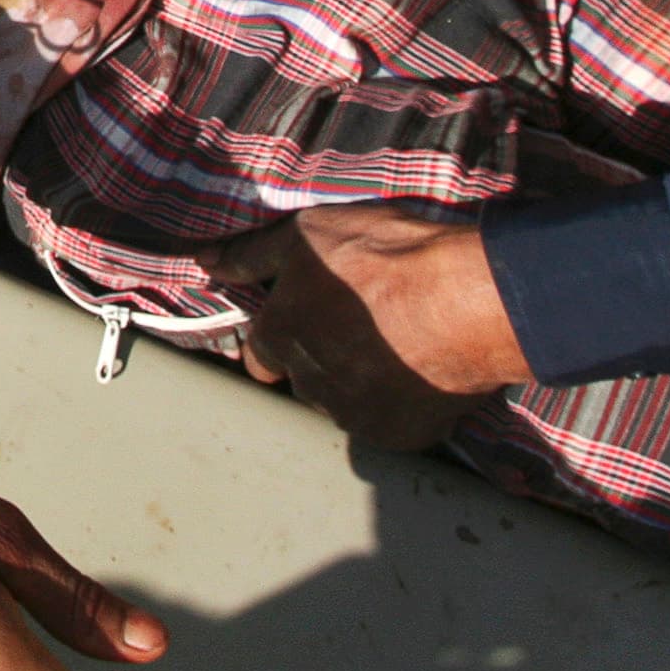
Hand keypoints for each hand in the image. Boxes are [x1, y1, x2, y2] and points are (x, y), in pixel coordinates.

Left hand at [201, 206, 533, 450]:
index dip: (281, 337)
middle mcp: (307, 384)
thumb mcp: (310, 234)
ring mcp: (353, 416)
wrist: (464, 302)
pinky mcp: (398, 436)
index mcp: (279, 336)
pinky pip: (389, 424)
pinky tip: (421, 372)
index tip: (309, 322)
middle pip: (303, 380)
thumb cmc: (385, 258)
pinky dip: (399, 404)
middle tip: (362, 328)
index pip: (259, 354)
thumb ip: (252, 253)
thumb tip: (205, 261)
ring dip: (359, 384)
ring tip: (396, 347)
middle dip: (322, 360)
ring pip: (343, 405)